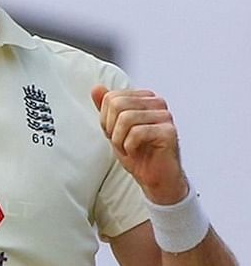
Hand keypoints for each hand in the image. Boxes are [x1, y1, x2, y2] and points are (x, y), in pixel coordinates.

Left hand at [92, 85, 187, 203]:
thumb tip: (96, 87)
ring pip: (126, 117)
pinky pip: (137, 132)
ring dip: (119, 139)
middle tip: (120, 142)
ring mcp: (165, 116)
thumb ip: (106, 107)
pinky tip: (135, 151)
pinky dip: (129, 146)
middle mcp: (157, 103)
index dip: (106, 119)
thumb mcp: (114, 128)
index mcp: (144, 98)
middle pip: (117, 104)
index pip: (112, 97)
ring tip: (127, 148)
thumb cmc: (137, 153)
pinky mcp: (169, 132)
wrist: (154, 178)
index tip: (114, 133)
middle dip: (111, 128)